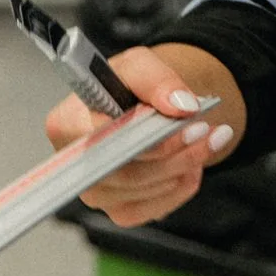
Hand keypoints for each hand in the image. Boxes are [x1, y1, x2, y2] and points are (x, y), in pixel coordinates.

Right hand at [44, 40, 244, 227]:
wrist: (143, 107)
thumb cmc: (129, 86)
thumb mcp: (140, 65)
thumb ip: (157, 80)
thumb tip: (181, 106)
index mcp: (66, 124)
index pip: (106, 141)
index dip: (148, 137)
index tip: (188, 120)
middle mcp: (75, 165)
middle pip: (128, 173)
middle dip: (176, 153)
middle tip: (206, 130)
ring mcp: (96, 193)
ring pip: (147, 190)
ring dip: (186, 165)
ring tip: (209, 138)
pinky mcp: (119, 210)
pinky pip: (157, 207)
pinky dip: (183, 186)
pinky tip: (192, 163)